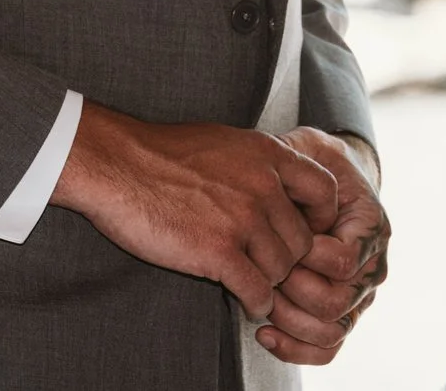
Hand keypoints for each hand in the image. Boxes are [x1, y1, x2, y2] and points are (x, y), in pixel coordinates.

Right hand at [52, 103, 341, 318]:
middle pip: (304, 240)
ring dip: (270, 282)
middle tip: (270, 267)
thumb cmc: (164, 154)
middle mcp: (264, 186)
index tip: (305, 233)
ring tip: (254, 284)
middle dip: (289, 259)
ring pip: (283, 269)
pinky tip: (245, 300)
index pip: (326, 191)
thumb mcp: (227, 142)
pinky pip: (257, 291)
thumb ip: (259, 163)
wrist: (119, 165)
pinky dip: (255, 302)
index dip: (321, 219)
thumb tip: (279, 181)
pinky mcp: (218, 252)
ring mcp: (243, 219)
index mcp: (268, 155)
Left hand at [254, 128, 390, 366]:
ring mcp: (358, 295)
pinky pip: (327, 348)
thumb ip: (301, 156)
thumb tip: (285, 171)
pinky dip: (296, 348)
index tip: (279, 241)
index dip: (306, 258)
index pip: (342, 262)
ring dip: (291, 322)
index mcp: (370, 227)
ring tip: (262, 303)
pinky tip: (265, 333)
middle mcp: (371, 267)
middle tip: (265, 272)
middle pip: (335, 303)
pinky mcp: (341, 315)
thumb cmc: (315, 166)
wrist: (327, 184)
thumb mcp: (309, 149)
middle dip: (292, 291)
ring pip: (331, 332)